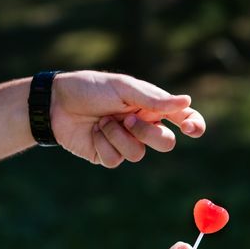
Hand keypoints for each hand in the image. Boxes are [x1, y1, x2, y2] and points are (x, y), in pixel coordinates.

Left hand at [50, 71, 205, 166]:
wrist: (56, 102)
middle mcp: (143, 125)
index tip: (191, 129)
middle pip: (165, 142)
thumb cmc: (91, 88)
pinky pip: (116, 160)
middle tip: (128, 119)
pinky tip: (92, 132)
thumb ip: (155, 99)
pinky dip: (103, 144)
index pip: (183, 119)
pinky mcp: (108, 155)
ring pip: (139, 154)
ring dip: (118, 137)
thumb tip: (187, 102)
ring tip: (102, 121)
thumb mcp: (124, 88)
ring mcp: (126, 142)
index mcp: (152, 106)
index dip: (193, 125)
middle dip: (148, 133)